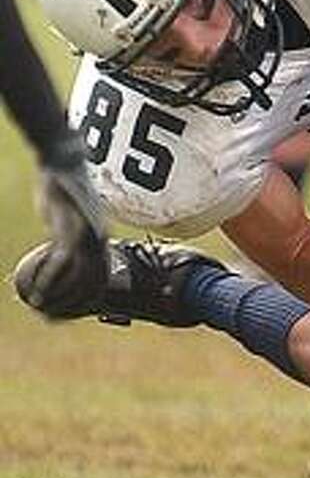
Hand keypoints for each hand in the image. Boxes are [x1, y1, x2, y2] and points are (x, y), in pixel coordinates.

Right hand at [20, 141, 108, 317]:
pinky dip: (50, 280)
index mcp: (102, 238)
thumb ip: (73, 234)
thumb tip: (66, 251)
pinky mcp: (69, 228)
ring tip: (41, 307)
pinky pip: (61, 262)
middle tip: (54, 317)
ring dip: (60, 296)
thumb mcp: (72, 215)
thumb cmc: (66, 189)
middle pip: (94, 281)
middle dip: (76, 303)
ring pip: (78, 276)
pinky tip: (38, 292)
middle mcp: (98, 239)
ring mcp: (85, 234)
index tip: (74, 311)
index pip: (103, 275)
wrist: (64, 160)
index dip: (90, 296)